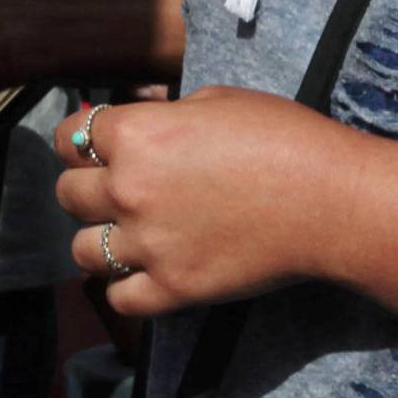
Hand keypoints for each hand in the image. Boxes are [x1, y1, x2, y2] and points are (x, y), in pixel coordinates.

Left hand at [53, 87, 352, 315]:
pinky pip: (118, 298)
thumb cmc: (282, 137)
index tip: (94, 144)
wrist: (329, 199)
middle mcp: (129, 188)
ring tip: (125, 233)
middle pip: (68, 193)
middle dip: (86, 187)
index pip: (71, 135)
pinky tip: (143, 272)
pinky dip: (125, 287)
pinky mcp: (172, 288)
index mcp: (137, 134)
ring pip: (82, 250)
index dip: (82, 138)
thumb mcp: (216, 100)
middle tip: (113, 187)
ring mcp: (147, 244)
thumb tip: (138, 120)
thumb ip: (164, 113)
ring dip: (99, 239)